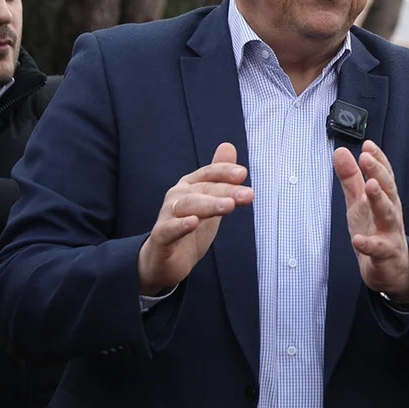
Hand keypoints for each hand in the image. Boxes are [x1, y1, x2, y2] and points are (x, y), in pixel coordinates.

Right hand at [137, 143, 252, 295]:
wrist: (164, 261)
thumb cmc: (189, 229)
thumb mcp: (210, 201)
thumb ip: (220, 177)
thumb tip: (228, 146)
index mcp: (190, 186)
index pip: (209, 174)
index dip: (224, 172)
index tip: (242, 174)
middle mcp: (177, 197)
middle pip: (203, 190)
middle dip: (226, 191)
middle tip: (248, 195)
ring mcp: (167, 216)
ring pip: (188, 206)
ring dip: (209, 205)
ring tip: (228, 206)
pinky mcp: (160, 237)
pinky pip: (169, 229)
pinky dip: (180, 225)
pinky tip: (192, 222)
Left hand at [333, 140, 408, 301]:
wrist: (391, 270)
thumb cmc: (376, 232)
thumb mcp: (359, 203)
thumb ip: (351, 178)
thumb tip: (341, 151)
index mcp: (385, 198)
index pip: (384, 175)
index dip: (378, 159)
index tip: (368, 145)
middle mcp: (391, 213)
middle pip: (388, 189)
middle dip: (378, 172)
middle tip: (366, 158)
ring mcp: (390, 233)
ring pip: (389, 214)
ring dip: (380, 199)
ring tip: (370, 185)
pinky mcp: (385, 255)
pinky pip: (379, 249)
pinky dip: (369, 244)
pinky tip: (359, 239)